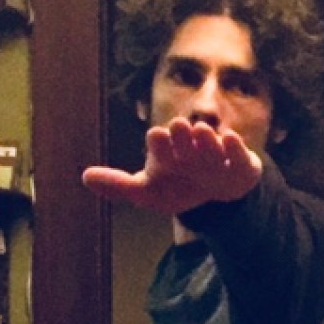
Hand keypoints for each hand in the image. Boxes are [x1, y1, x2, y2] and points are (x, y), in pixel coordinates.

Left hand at [82, 118, 262, 214]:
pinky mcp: (239, 163)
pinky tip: (229, 140)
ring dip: (205, 138)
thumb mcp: (148, 193)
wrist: (217, 195)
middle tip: (180, 129)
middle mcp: (189, 148)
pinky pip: (238, 153)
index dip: (158, 142)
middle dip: (181, 134)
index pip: (158, 142)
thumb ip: (119, 186)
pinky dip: (234, 147)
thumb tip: (84, 177)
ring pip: (209, 142)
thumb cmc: (179, 187)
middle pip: (183, 136)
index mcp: (166, 151)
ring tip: (202, 134)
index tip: (156, 138)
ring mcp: (214, 154)